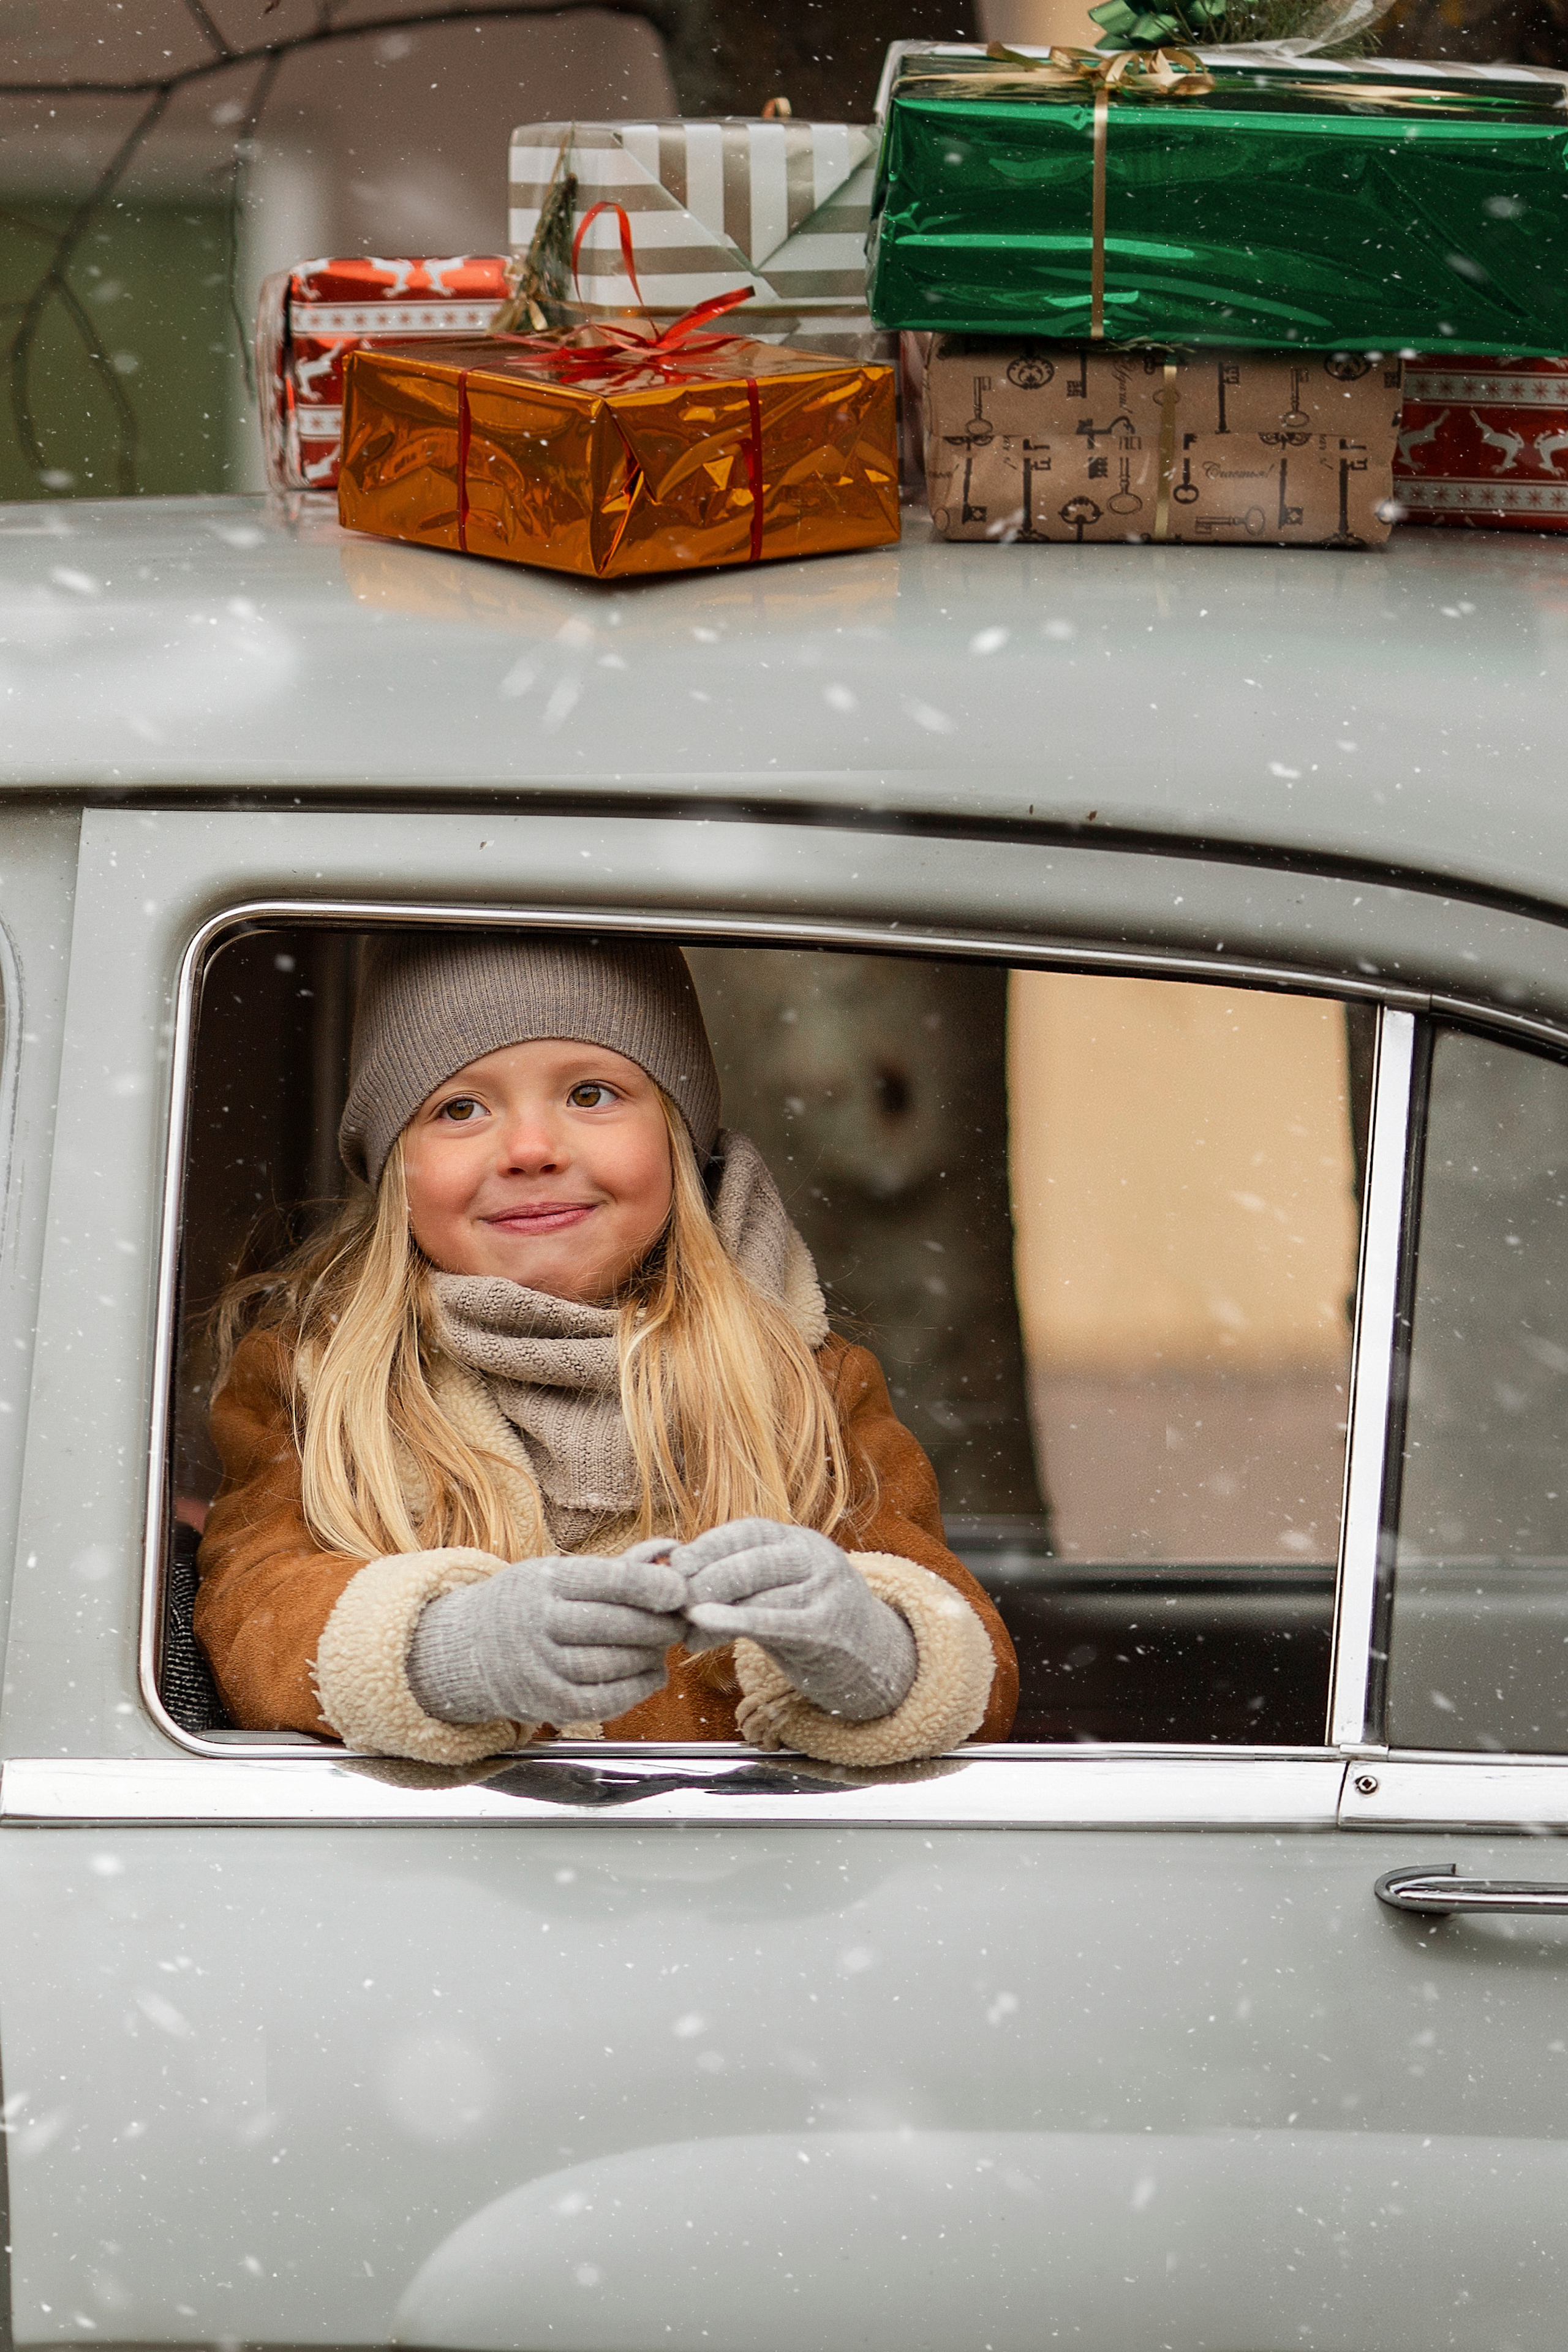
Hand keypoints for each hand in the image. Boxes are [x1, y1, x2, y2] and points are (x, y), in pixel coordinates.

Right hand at [406, 1539, 686, 1727]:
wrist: (469, 1648)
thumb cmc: (531, 1603)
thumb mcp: (559, 1572)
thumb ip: (618, 1567)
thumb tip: (672, 1548)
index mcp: (547, 1581)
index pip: (609, 1580)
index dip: (652, 1585)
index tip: (680, 1590)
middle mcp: (539, 1623)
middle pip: (617, 1625)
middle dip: (660, 1624)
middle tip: (680, 1620)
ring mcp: (540, 1667)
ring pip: (614, 1664)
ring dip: (651, 1656)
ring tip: (662, 1645)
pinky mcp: (547, 1704)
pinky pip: (604, 1700)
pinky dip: (638, 1689)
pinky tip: (651, 1674)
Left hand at [671, 1518, 917, 1722]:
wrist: (875, 1659)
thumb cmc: (812, 1622)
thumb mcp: (781, 1592)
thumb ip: (740, 1585)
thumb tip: (678, 1585)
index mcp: (801, 1541)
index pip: (748, 1531)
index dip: (707, 1546)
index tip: (674, 1564)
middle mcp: (816, 1558)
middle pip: (750, 1560)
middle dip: (705, 1579)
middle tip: (673, 1601)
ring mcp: (825, 1591)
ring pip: (757, 1593)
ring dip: (711, 1611)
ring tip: (685, 1630)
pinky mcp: (826, 1628)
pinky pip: (773, 1621)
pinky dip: (734, 1621)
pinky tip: (703, 1626)